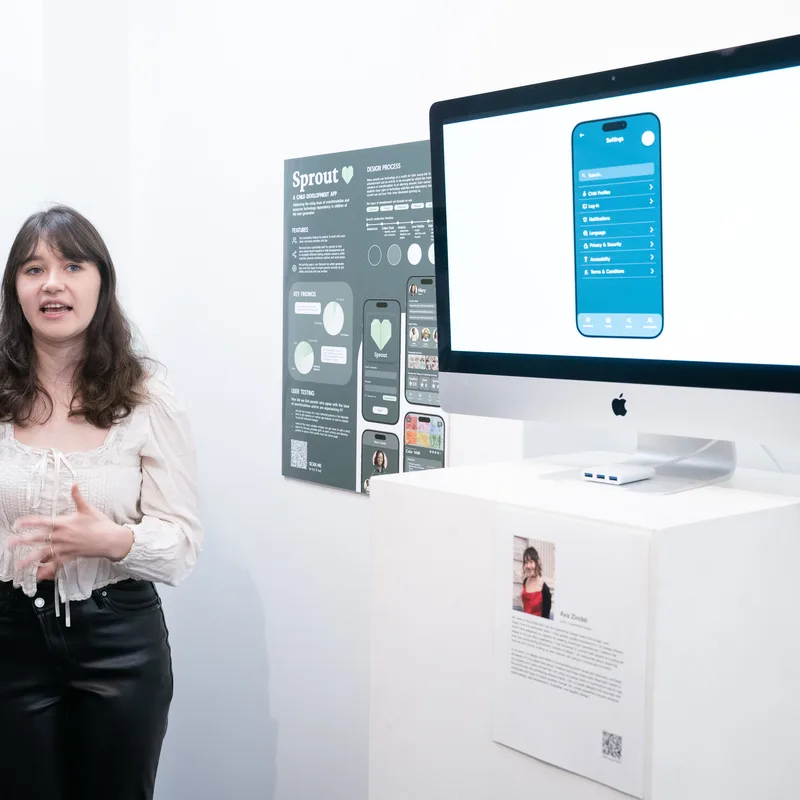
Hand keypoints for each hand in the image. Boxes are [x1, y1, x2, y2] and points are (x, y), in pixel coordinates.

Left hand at [8, 484, 133, 577]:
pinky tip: (39, 575)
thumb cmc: (100, 524)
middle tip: (10, 544)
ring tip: (19, 564)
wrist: (111, 540)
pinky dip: (48, 570)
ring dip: (30, 559)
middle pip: (38, 539)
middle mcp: (62, 536)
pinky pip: (57, 564)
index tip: (17, 524)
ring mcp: (65, 548)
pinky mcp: (71, 556)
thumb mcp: (88, 509)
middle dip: (22, 541)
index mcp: (65, 523)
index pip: (42, 522)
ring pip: (45, 554)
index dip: (28, 522)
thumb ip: (78, 497)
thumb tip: (74, 484)